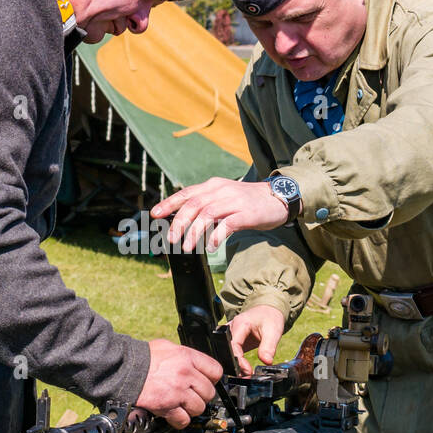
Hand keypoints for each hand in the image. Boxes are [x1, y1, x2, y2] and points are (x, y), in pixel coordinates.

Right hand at [135, 339, 222, 428]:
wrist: (122, 369)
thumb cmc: (141, 358)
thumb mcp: (167, 347)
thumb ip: (183, 356)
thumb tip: (193, 364)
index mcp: (187, 357)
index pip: (216, 371)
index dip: (212, 379)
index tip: (206, 382)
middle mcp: (186, 374)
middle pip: (209, 392)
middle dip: (201, 395)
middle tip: (192, 395)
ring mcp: (177, 391)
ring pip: (199, 408)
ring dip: (192, 409)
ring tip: (182, 405)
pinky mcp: (167, 406)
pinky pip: (184, 420)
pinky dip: (180, 420)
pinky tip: (174, 415)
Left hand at [151, 178, 289, 252]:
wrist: (277, 198)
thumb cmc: (248, 202)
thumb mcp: (224, 198)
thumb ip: (206, 206)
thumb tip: (184, 220)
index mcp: (213, 186)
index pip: (186, 193)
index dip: (169, 203)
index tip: (155, 214)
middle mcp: (221, 190)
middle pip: (193, 204)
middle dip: (179, 222)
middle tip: (171, 239)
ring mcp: (234, 201)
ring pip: (207, 214)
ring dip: (194, 232)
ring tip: (188, 247)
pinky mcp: (246, 213)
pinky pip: (227, 225)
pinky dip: (216, 236)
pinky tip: (210, 247)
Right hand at [227, 305, 284, 375]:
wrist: (269, 311)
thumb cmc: (270, 317)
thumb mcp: (273, 331)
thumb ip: (269, 347)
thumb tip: (266, 362)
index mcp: (240, 323)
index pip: (233, 345)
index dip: (239, 360)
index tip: (248, 370)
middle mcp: (231, 328)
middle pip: (227, 349)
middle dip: (235, 364)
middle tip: (246, 375)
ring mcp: (231, 334)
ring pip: (227, 352)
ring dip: (235, 364)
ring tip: (246, 374)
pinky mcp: (233, 340)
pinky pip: (231, 352)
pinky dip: (236, 361)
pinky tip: (244, 369)